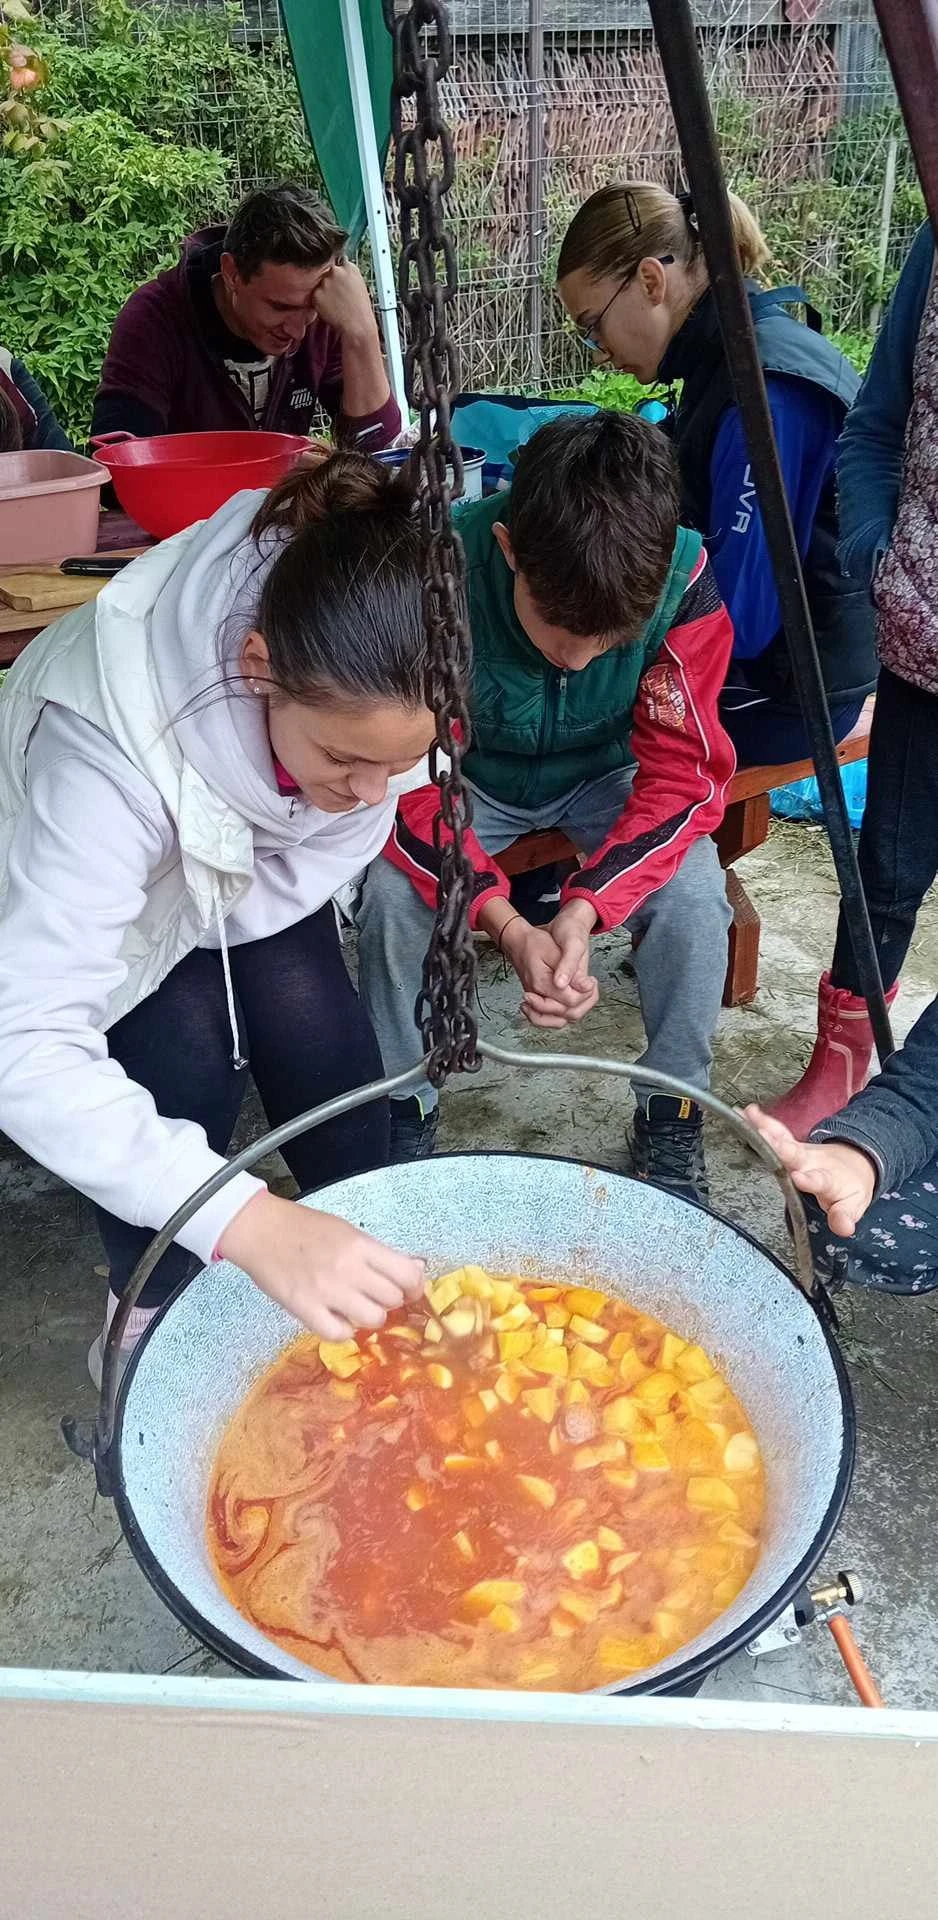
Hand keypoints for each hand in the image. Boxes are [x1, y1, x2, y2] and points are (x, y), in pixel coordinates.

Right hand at [219, 1191, 425, 1338]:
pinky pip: (339, 1334)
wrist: (260, 1230)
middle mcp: (348, 1268)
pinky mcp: (305, 1308)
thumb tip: (416, 1269)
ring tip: (356, 1308)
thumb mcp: (348, 1231)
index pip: (407, 1275)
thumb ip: (379, 1254)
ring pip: (372, 1319)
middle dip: (389, 1301)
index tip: (408, 1290)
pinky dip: (343, 1331)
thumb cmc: (305, 1228)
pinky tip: (337, 1319)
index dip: (414, 1287)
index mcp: (361, 1245)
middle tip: (375, 1296)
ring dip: (369, 1317)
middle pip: (392, 1299)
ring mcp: (326, 1290)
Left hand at [311, 259, 379, 344]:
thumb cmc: (361, 309)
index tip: (340, 286)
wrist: (358, 325)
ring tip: (336, 305)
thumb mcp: (359, 285)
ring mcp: (325, 282)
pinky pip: (315, 298)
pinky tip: (331, 310)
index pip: (337, 266)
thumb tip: (338, 271)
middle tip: (338, 298)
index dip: (338, 278)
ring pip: (320, 286)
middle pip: (326, 275)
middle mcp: (336, 271)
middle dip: (329, 285)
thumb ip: (347, 275)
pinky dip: (320, 304)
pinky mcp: (317, 295)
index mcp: (349, 267)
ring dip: (324, 294)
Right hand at [501, 909, 598, 1029]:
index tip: (591, 981)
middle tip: (589, 987)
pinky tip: (570, 1006)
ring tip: (583, 996)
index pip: (570, 1000)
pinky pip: (549, 1019)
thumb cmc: (534, 944)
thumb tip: (583, 986)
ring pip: (557, 1021)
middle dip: (583, 1002)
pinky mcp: (536, 1001)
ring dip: (574, 1011)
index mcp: (542, 982)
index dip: (585, 993)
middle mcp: (537, 995)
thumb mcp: (555, 950)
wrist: (517, 942)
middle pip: (566, 1014)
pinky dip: (561, 1017)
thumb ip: (569, 968)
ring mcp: (535, 1001)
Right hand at [743, 1105, 877, 1236]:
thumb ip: (845, 1216)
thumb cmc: (848, 1188)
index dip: (809, 1179)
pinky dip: (760, 1122)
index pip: (818, 1180)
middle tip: (766, 1138)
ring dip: (767, 1130)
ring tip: (750, 1118)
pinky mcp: (790, 1145)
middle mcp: (811, 1161)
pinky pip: (775, 1132)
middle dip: (780, 1147)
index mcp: (827, 1179)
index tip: (798, 1177)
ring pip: (782, 1140)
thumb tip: (844, 1228)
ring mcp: (799, 1151)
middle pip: (795, 1154)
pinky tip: (744, 1113)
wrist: (853, 1163)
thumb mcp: (853, 1205)